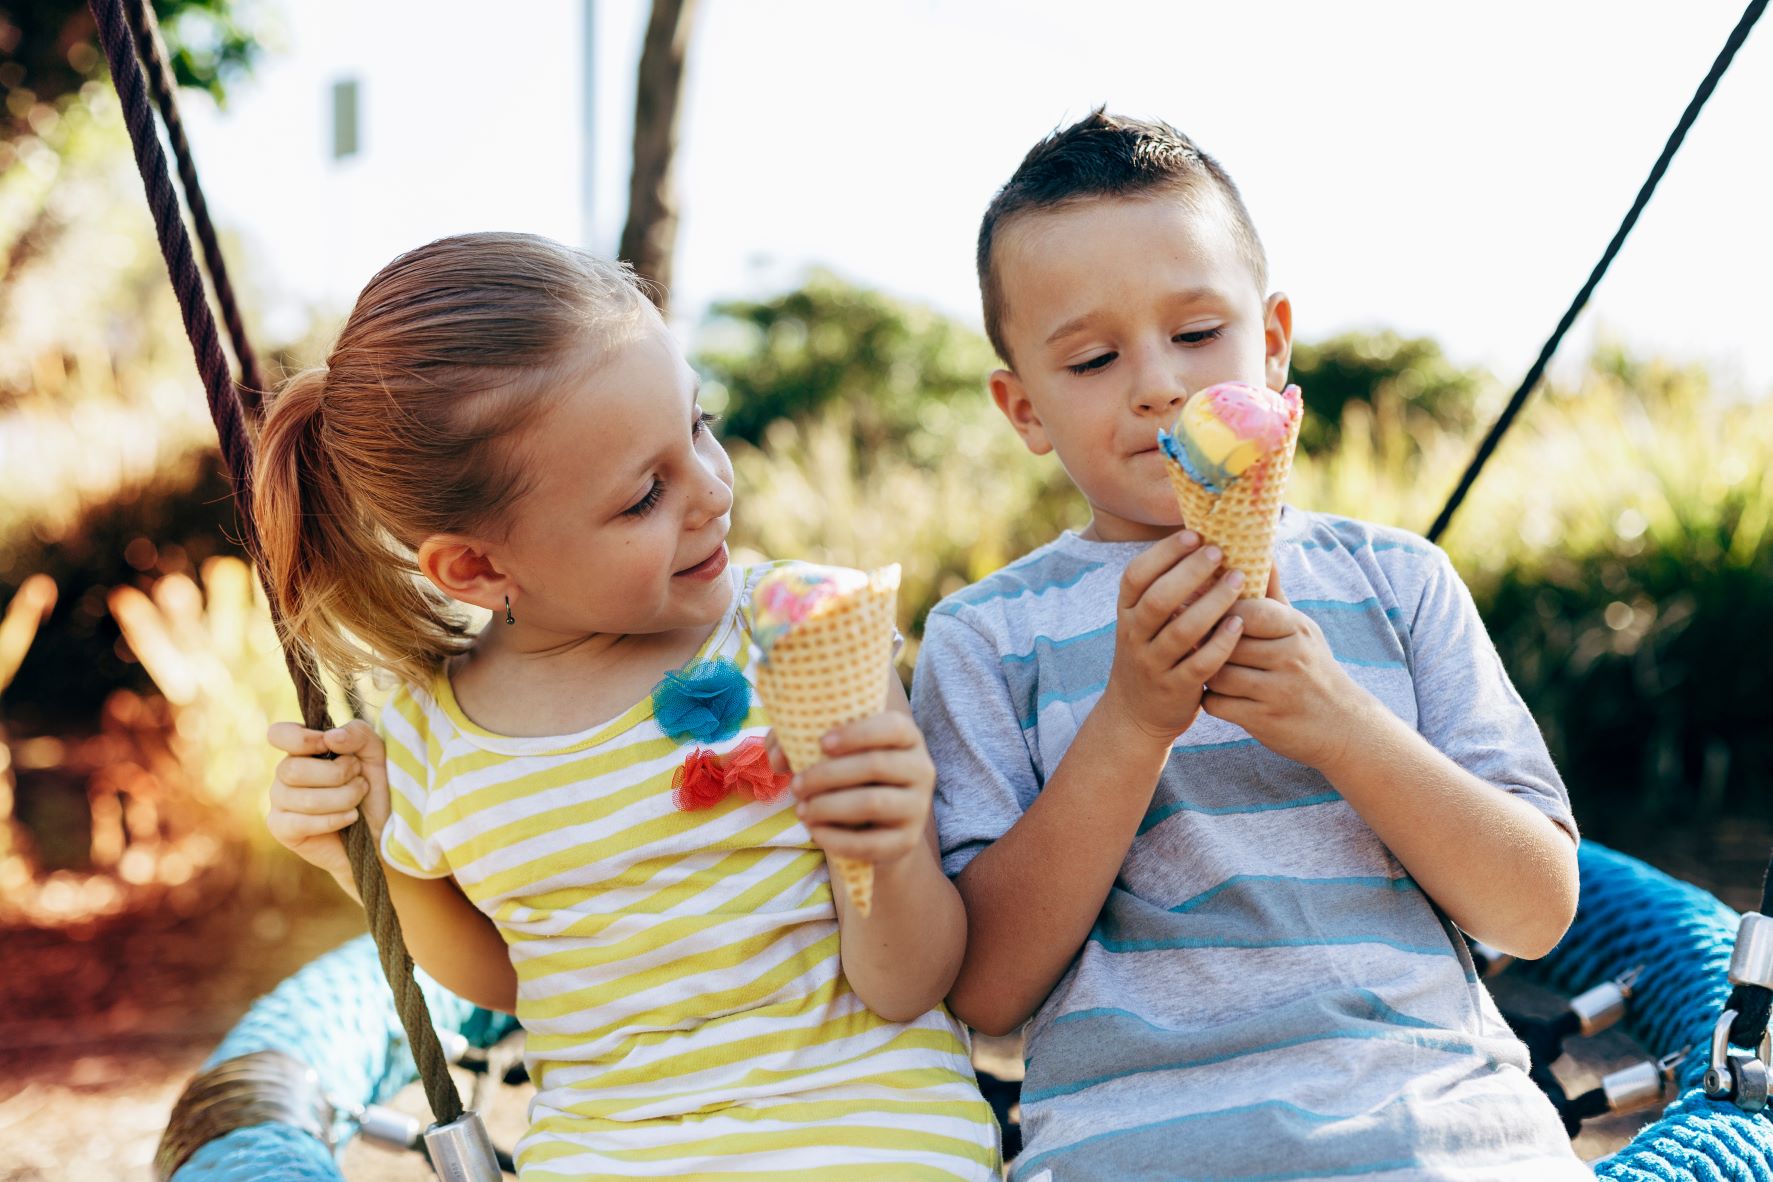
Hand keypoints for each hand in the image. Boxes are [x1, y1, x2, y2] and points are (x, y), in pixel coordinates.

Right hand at [265, 719, 390, 885]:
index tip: (328, 745)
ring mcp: (280, 802)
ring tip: (358, 800)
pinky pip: (301, 822)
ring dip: (343, 798)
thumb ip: (358, 734)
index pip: (279, 734)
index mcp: (303, 751)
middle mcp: (286, 774)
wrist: (383, 833)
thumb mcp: (377, 754)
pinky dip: (334, 819)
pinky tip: (351, 818)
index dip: (302, 738)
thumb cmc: (377, 790)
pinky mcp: (282, 829)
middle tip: (359, 779)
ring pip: (303, 798)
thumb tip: (330, 737)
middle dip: (337, 774)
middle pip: (293, 769)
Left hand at [788, 712, 934, 870]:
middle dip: (828, 775)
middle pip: (876, 764)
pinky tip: (815, 832)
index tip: (822, 743)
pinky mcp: (907, 841)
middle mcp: (921, 768)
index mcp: (906, 737)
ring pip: (872, 802)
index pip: (892, 727)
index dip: (857, 733)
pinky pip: (871, 843)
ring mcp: (918, 807)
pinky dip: (836, 838)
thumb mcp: (828, 753)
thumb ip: (796, 743)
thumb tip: (777, 758)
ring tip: (801, 809)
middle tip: (796, 785)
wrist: (875, 827)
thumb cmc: (846, 777)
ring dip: (828, 806)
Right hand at [1098, 530, 1246, 743]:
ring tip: (1238, 580)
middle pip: (1158, 600)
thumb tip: (1205, 541)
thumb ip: (1168, 589)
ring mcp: (1153, 664)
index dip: (1163, 553)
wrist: (1136, 712)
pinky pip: (1199, 664)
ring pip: (1181, 631)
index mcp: (1127, 612)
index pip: (1136, 575)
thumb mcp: (1146, 622)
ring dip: (1212, 603)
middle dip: (1190, 572)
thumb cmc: (1153, 652)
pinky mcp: (1174, 689)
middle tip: (1219, 552)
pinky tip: (1240, 624)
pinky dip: (1220, 643)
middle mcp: (1134, 636)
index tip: (1193, 535)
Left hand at [1204, 568, 1378, 769]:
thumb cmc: (1312, 668)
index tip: (1198, 607)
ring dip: (1203, 670)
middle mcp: (1290, 657)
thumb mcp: (1301, 629)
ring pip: (1217, 673)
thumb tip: (1262, 551)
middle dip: (1203, 640)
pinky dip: (1210, 699)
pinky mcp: (1264, 720)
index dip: (1217, 609)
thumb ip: (1274, 595)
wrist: (1341, 726)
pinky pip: (1218, 703)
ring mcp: (1278, 690)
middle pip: (1226, 642)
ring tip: (1199, 665)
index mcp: (1296, 628)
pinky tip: (1214, 694)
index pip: (1246, 610)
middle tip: (1184, 636)